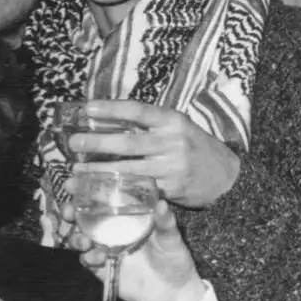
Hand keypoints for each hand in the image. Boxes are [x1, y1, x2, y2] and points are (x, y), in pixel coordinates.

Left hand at [66, 100, 240, 208]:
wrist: (226, 176)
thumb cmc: (194, 147)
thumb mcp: (176, 128)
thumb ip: (148, 125)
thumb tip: (106, 120)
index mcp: (171, 121)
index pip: (138, 111)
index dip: (112, 109)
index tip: (87, 108)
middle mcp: (172, 142)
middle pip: (129, 142)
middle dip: (98, 142)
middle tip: (74, 142)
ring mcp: (172, 167)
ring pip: (129, 170)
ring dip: (100, 172)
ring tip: (77, 172)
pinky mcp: (171, 190)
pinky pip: (139, 190)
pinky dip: (117, 191)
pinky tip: (98, 191)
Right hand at [70, 200, 205, 300]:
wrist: (173, 292)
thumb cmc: (174, 259)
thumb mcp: (171, 238)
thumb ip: (165, 222)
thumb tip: (162, 203)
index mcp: (125, 217)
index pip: (101, 199)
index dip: (85, 190)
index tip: (72, 184)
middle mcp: (111, 230)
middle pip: (82, 217)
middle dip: (70, 212)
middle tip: (69, 212)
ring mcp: (105, 249)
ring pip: (79, 238)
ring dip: (76, 237)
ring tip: (85, 240)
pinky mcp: (102, 269)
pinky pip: (87, 261)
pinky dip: (88, 258)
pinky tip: (98, 257)